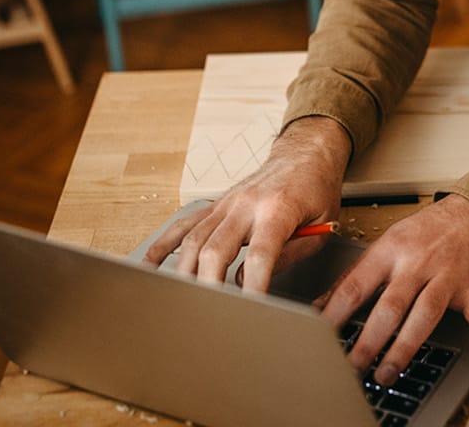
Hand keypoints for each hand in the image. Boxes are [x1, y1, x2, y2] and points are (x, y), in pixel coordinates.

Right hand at [143, 116, 351, 291]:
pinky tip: (149, 266)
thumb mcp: (320, 226)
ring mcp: (226, 203)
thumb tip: (250, 280)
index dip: (252, 287)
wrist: (305, 155)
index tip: (248, 311)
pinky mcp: (215, 205)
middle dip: (209, 285)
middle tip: (207, 313)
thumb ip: (290, 254)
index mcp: (278, 210)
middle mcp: (246, 204)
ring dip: (185, 272)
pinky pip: (183, 225)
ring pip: (194, 240)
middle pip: (216, 249)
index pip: (260, 255)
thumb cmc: (316, 191)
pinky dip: (163, 246)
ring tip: (180, 301)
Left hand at [319, 195, 468, 385]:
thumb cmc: (428, 230)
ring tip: (388, 373)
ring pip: (425, 314)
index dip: (335, 315)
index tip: (320, 340)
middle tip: (352, 368)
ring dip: (405, 347)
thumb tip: (321, 304)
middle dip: (369, 341)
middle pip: (390, 306)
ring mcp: (448, 276)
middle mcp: (418, 263)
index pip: (356, 286)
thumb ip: (355, 275)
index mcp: (391, 250)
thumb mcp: (386, 243)